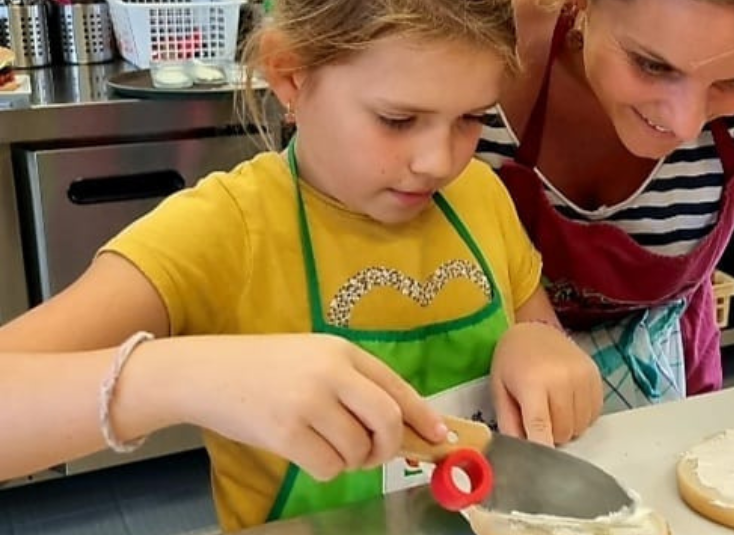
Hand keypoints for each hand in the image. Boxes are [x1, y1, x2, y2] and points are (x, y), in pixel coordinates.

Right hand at [142, 334, 446, 480]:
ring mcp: (308, 403)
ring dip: (352, 461)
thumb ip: (354, 384)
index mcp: (343, 352)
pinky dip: (327, 469)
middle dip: (390, 446)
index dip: (425, 417)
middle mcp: (331, 373)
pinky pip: (329, 466)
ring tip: (329, 448)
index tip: (441, 438)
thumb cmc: (263, 368)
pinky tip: (308, 454)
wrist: (204, 372)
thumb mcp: (314, 358)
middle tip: (376, 455)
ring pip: (358, 450)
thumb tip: (401, 425)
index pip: (398, 388)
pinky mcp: (286, 433)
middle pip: (388, 421)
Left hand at [490, 322, 602, 445]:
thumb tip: (518, 452)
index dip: (540, 449)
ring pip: (579, 426)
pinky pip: (593, 414)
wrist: (535, 329)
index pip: (540, 427)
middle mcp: (562, 379)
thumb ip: (509, 422)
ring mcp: (582, 377)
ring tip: (553, 411)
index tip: (538, 467)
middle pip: (562, 431)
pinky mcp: (595, 376)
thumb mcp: (500, 390)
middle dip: (550, 435)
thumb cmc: (512, 361)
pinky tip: (567, 405)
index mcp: (533, 383)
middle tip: (538, 422)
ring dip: (566, 428)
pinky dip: (581, 418)